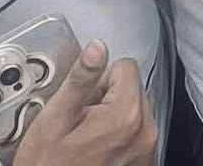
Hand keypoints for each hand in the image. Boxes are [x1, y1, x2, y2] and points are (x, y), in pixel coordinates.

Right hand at [14, 41, 157, 165]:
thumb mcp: (55, 120)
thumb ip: (80, 80)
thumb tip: (96, 48)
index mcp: (126, 116)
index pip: (125, 66)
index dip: (99, 80)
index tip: (84, 101)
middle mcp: (145, 133)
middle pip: (132, 87)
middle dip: (106, 97)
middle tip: (81, 122)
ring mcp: (147, 151)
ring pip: (134, 109)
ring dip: (113, 117)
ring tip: (87, 138)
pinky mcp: (144, 162)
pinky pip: (137, 132)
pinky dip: (120, 135)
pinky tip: (97, 149)